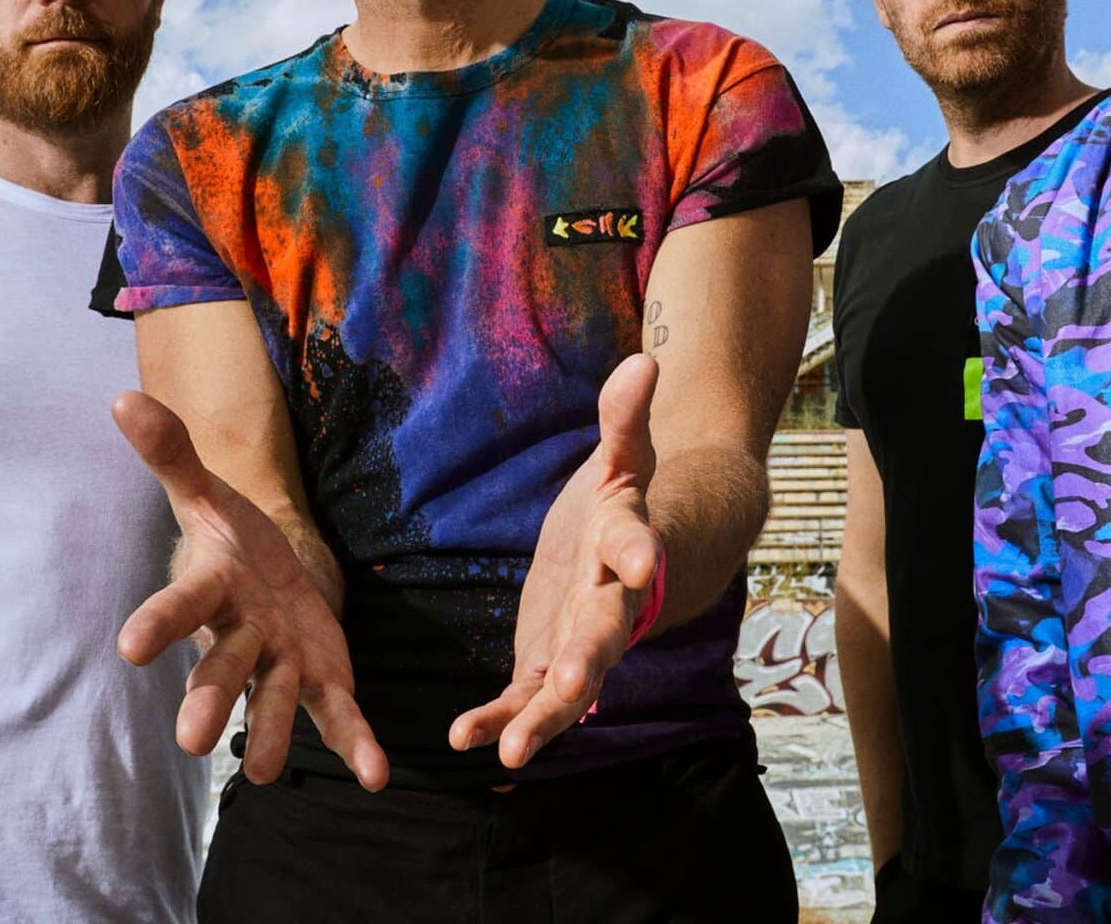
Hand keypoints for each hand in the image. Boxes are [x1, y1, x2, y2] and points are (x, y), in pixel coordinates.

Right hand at [112, 391, 387, 790]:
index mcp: (210, 592)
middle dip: (208, 702)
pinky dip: (357, 746)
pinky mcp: (319, 681)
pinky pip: (337, 717)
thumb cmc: (233, 539)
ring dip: (269, 735)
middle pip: (220, 670)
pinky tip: (378, 776)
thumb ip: (172, 453)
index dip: (157, 625)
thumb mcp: (209, 492)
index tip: (129, 648)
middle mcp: (238, 638)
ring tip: (263, 771)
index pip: (178, 606)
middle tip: (191, 740)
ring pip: (272, 702)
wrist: (274, 570)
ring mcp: (278, 665)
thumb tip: (125, 397)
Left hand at [449, 354, 665, 768]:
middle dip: (590, 660)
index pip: (636, 544)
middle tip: (575, 690)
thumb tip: (647, 358)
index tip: (642, 565)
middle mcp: (612, 601)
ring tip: (513, 752)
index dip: (640, 553)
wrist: (637, 557)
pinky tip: (464, 738)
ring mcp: (584, 640)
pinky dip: (500, 718)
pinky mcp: (552, 664)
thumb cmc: (624, 501)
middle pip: (605, 631)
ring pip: (570, 685)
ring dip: (543, 718)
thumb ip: (626, 417)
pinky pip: (528, 697)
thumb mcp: (624, 458)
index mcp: (628, 542)